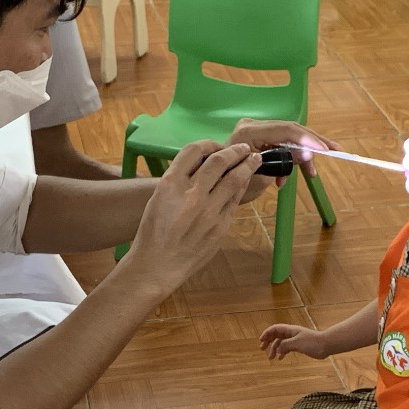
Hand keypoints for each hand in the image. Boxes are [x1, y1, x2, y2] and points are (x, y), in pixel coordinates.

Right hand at [123, 141, 259, 289]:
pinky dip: (242, 188)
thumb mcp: (158, 197)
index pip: (194, 150)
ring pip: (234, 179)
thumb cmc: (154, 231)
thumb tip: (203, 166)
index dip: (209, 143)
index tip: (217, 145)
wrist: (157, 265)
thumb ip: (179, 180)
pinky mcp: (220, 226)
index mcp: (170, 183)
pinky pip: (234, 200)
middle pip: (219, 160)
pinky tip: (245, 182)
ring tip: (254, 159)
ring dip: (247, 165)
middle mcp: (191, 193)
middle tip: (243, 148)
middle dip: (235, 151)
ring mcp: (208, 210)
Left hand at [227, 118, 342, 178]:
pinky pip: (281, 143)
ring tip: (311, 173)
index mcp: (249, 133)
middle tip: (335, 149)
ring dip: (301, 155)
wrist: (214, 189)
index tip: (325, 149)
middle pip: (290, 129)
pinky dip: (289, 159)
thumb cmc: (232, 186)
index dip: (307, 139)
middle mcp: (252, 125)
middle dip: (313, 142)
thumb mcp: (261, 178)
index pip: (285, 130)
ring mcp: (254, 130)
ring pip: (288, 137)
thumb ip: (285, 162)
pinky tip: (284, 179)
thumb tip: (307, 153)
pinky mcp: (257, 137)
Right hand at [260, 324, 329, 359]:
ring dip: (275, 349)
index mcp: (290, 330)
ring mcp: (295, 339)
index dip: (267, 333)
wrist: (326, 345)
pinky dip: (282, 352)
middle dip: (268, 341)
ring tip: (271, 357)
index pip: (275, 329)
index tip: (261, 341)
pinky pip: (287, 347)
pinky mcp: (299, 345)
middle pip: (276, 335)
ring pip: (281, 342)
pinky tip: (281, 358)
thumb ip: (285, 345)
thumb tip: (277, 348)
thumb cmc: (313, 342)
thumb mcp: (297, 343)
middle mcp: (291, 334)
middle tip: (262, 349)